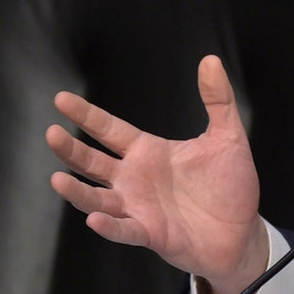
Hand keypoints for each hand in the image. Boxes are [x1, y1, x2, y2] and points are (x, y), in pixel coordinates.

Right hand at [47, 55, 266, 293]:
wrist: (242, 232)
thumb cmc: (229, 185)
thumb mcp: (228, 137)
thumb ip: (218, 101)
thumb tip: (210, 60)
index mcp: (149, 152)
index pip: (109, 130)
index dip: (86, 115)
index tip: (61, 99)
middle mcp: (136, 179)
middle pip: (94, 162)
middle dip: (71, 149)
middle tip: (51, 133)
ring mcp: (139, 208)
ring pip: (98, 198)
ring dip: (78, 191)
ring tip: (58, 179)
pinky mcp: (150, 233)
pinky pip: (123, 229)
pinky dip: (109, 226)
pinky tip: (95, 219)